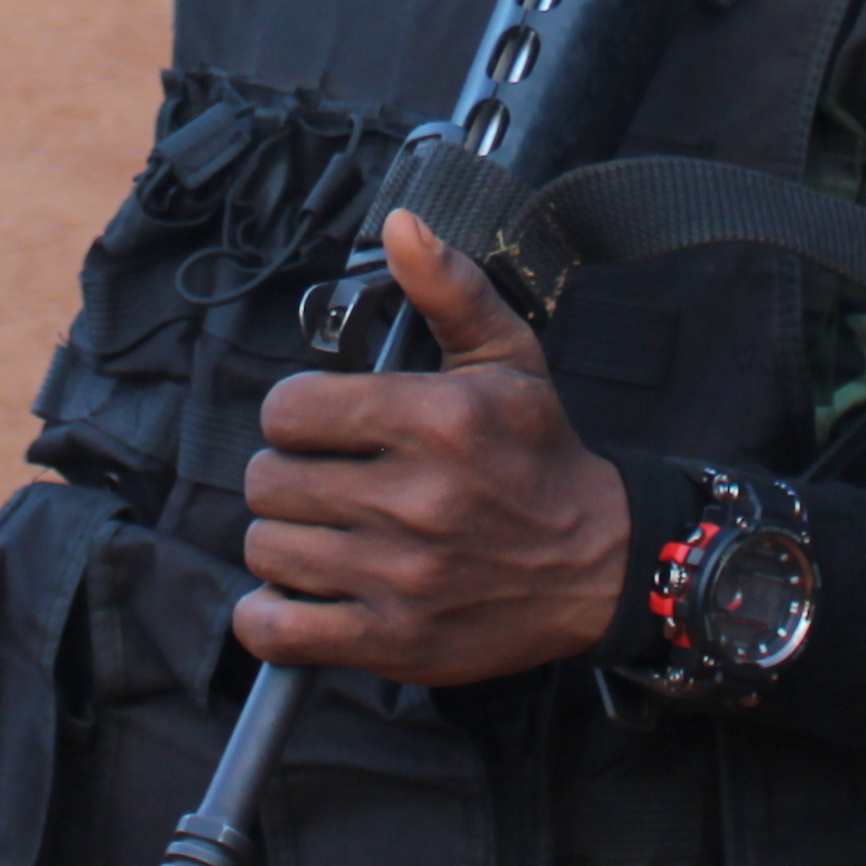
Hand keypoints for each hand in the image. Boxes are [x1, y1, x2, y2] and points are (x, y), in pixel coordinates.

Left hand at [236, 212, 632, 686]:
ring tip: (326, 534)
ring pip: (267, 548)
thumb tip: (400, 224)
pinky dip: (269, 615)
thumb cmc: (542, 455)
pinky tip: (298, 595)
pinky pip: (278, 631)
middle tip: (328, 483)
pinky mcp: (391, 642)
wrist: (599, 566)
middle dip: (289, 476)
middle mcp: (412, 499)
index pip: (288, 411)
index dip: (297, 416)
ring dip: (285, 541)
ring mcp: (399, 576)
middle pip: (269, 480)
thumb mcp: (509, 359)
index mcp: (432, 421)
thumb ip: (449, 288)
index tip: (324, 428)